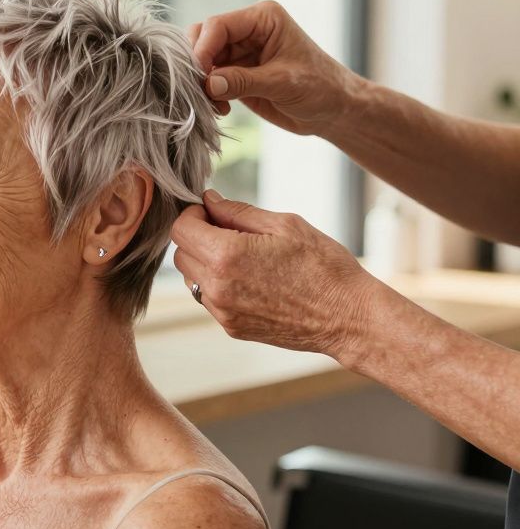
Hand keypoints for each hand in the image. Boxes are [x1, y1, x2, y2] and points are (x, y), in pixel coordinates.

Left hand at [169, 190, 382, 360]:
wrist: (348, 318)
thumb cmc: (324, 267)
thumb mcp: (285, 225)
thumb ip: (238, 211)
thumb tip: (209, 200)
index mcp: (226, 256)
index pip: (181, 230)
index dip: (193, 215)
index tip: (212, 213)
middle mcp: (217, 287)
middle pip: (181, 255)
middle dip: (197, 238)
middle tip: (228, 231)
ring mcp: (222, 311)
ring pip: (191, 279)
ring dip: (205, 263)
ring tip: (243, 256)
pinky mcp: (231, 327)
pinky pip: (209, 299)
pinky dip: (219, 284)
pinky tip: (251, 279)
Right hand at [186, 0, 367, 135]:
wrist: (333, 110)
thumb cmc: (320, 88)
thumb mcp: (283, 83)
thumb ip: (244, 81)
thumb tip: (208, 84)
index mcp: (262, 19)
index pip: (217, 26)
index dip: (203, 50)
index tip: (201, 78)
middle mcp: (248, 31)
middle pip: (203, 39)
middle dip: (198, 66)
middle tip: (203, 92)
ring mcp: (239, 53)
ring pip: (201, 61)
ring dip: (201, 83)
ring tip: (214, 105)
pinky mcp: (235, 74)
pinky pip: (208, 80)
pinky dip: (207, 95)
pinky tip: (222, 109)